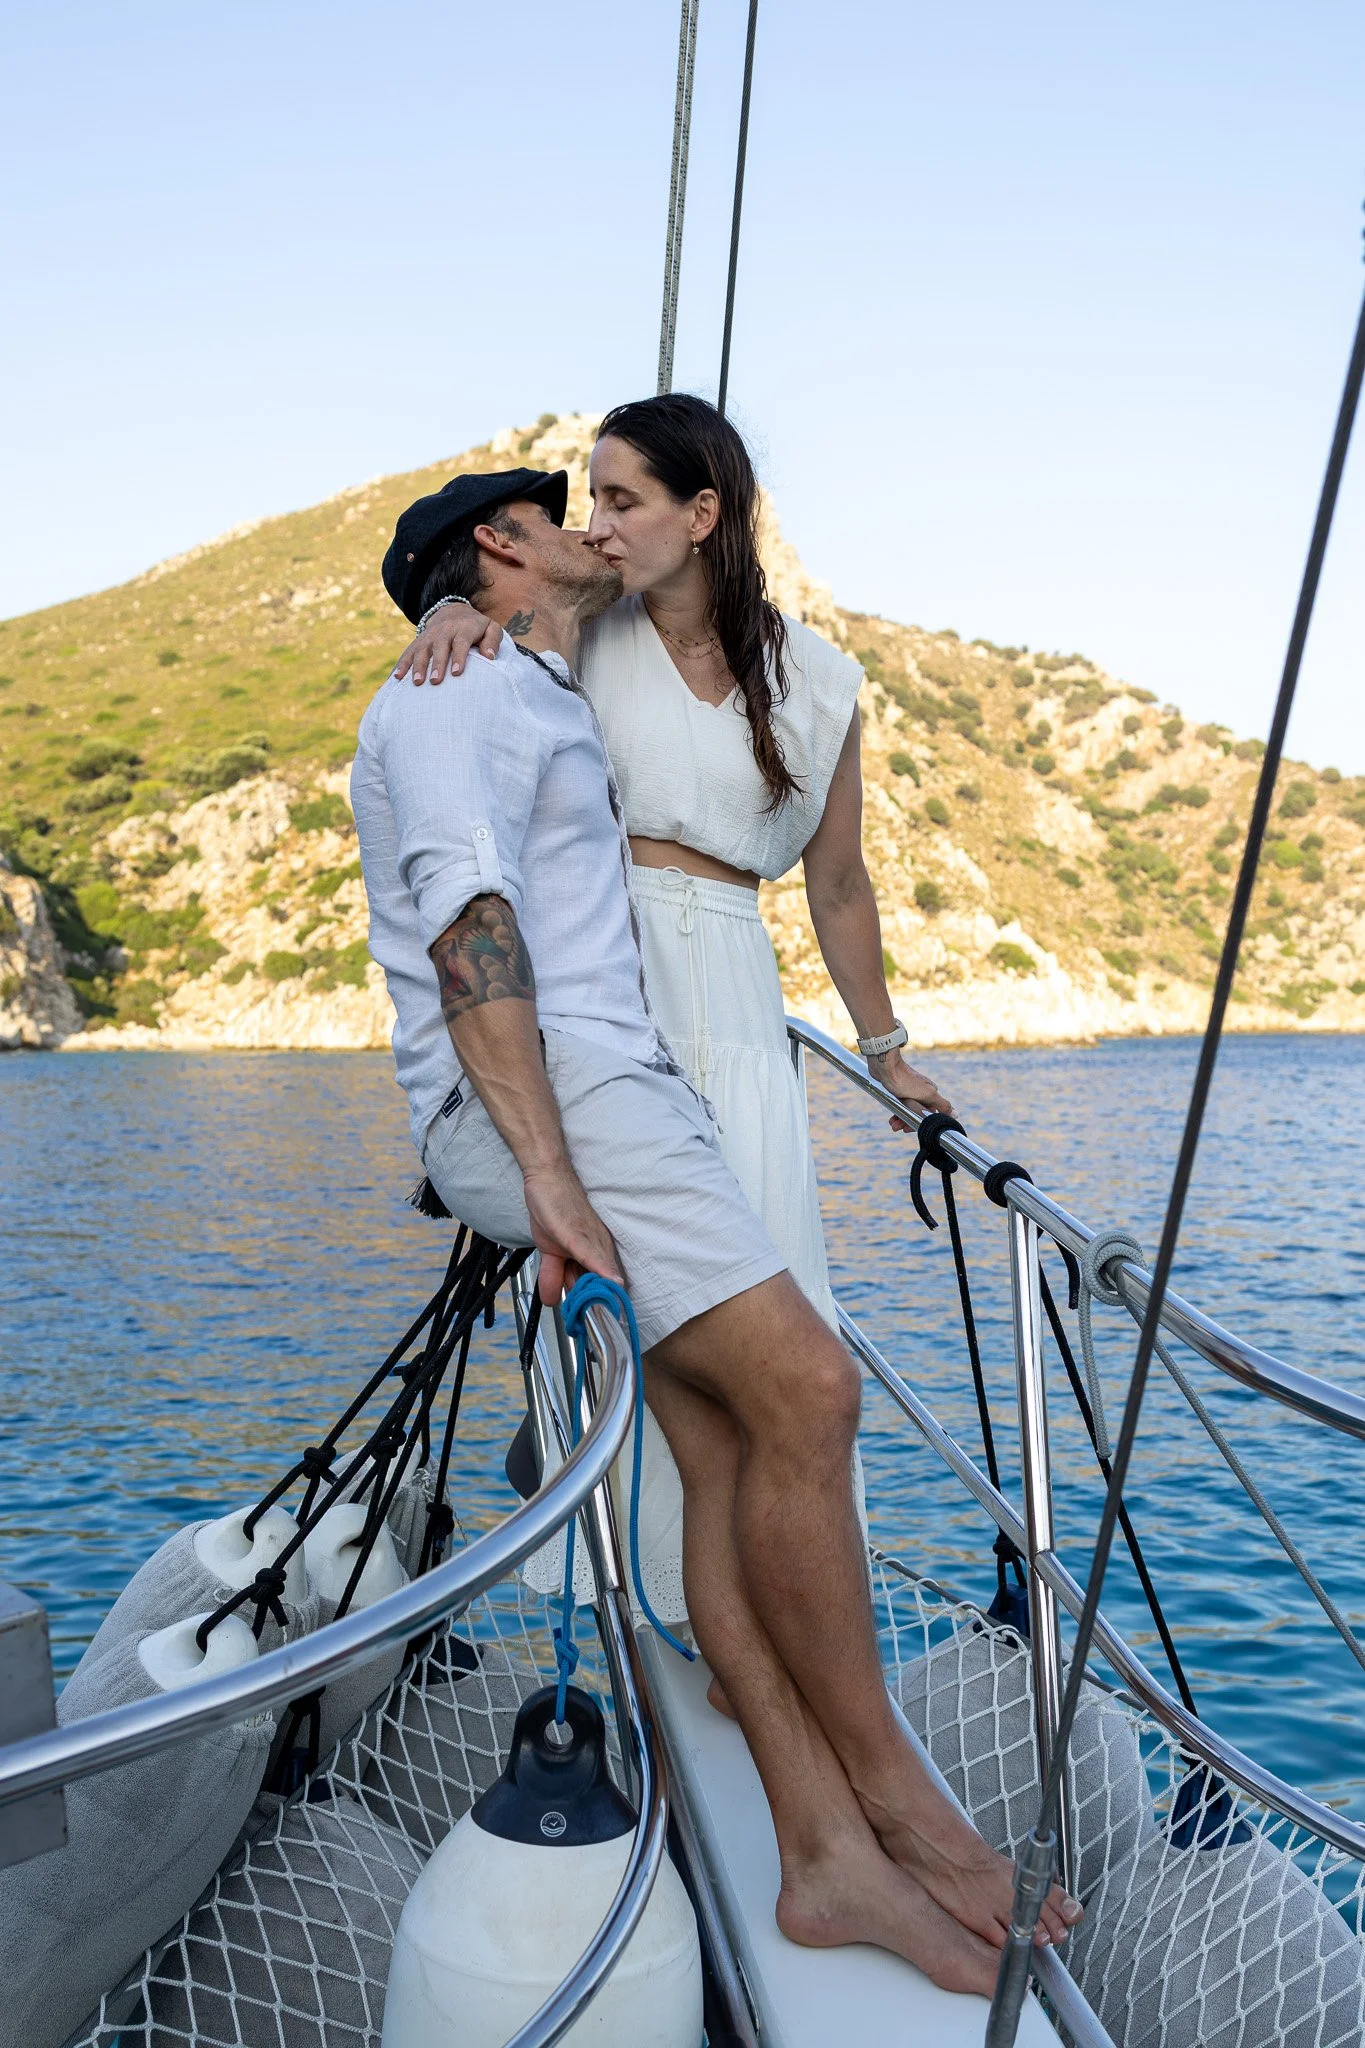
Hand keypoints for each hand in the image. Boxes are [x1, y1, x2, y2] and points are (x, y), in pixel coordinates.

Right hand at [394, 604, 501, 684]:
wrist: (454, 611)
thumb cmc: (477, 627)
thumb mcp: (491, 628)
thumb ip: (493, 641)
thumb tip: (490, 656)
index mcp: (464, 628)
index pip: (460, 642)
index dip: (458, 656)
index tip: (457, 672)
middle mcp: (445, 630)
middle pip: (439, 646)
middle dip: (437, 663)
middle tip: (435, 681)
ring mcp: (430, 635)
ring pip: (422, 649)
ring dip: (418, 665)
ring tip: (417, 682)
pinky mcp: (419, 641)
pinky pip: (409, 652)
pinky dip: (402, 664)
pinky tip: (396, 677)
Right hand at [522, 1159, 623, 1307]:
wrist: (545, 1179)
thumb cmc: (553, 1210)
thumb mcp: (551, 1249)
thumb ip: (555, 1275)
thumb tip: (553, 1300)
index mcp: (594, 1254)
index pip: (604, 1287)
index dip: (605, 1307)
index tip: (610, 1328)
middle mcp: (597, 1249)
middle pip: (599, 1287)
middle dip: (594, 1306)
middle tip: (586, 1319)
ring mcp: (589, 1241)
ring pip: (596, 1276)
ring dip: (594, 1295)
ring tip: (586, 1308)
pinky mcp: (575, 1233)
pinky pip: (589, 1255)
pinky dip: (601, 1270)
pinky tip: (613, 1283)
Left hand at [866, 1046, 952, 1131]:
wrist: (886, 1067)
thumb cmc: (905, 1080)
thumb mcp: (927, 1094)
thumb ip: (942, 1105)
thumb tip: (956, 1114)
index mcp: (932, 1094)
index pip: (931, 1114)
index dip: (921, 1123)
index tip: (909, 1128)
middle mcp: (923, 1093)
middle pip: (919, 1113)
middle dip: (908, 1121)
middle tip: (898, 1127)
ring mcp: (911, 1091)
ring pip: (909, 1110)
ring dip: (901, 1119)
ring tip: (893, 1124)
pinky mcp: (901, 1090)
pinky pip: (901, 1105)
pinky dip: (897, 1112)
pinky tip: (892, 1118)